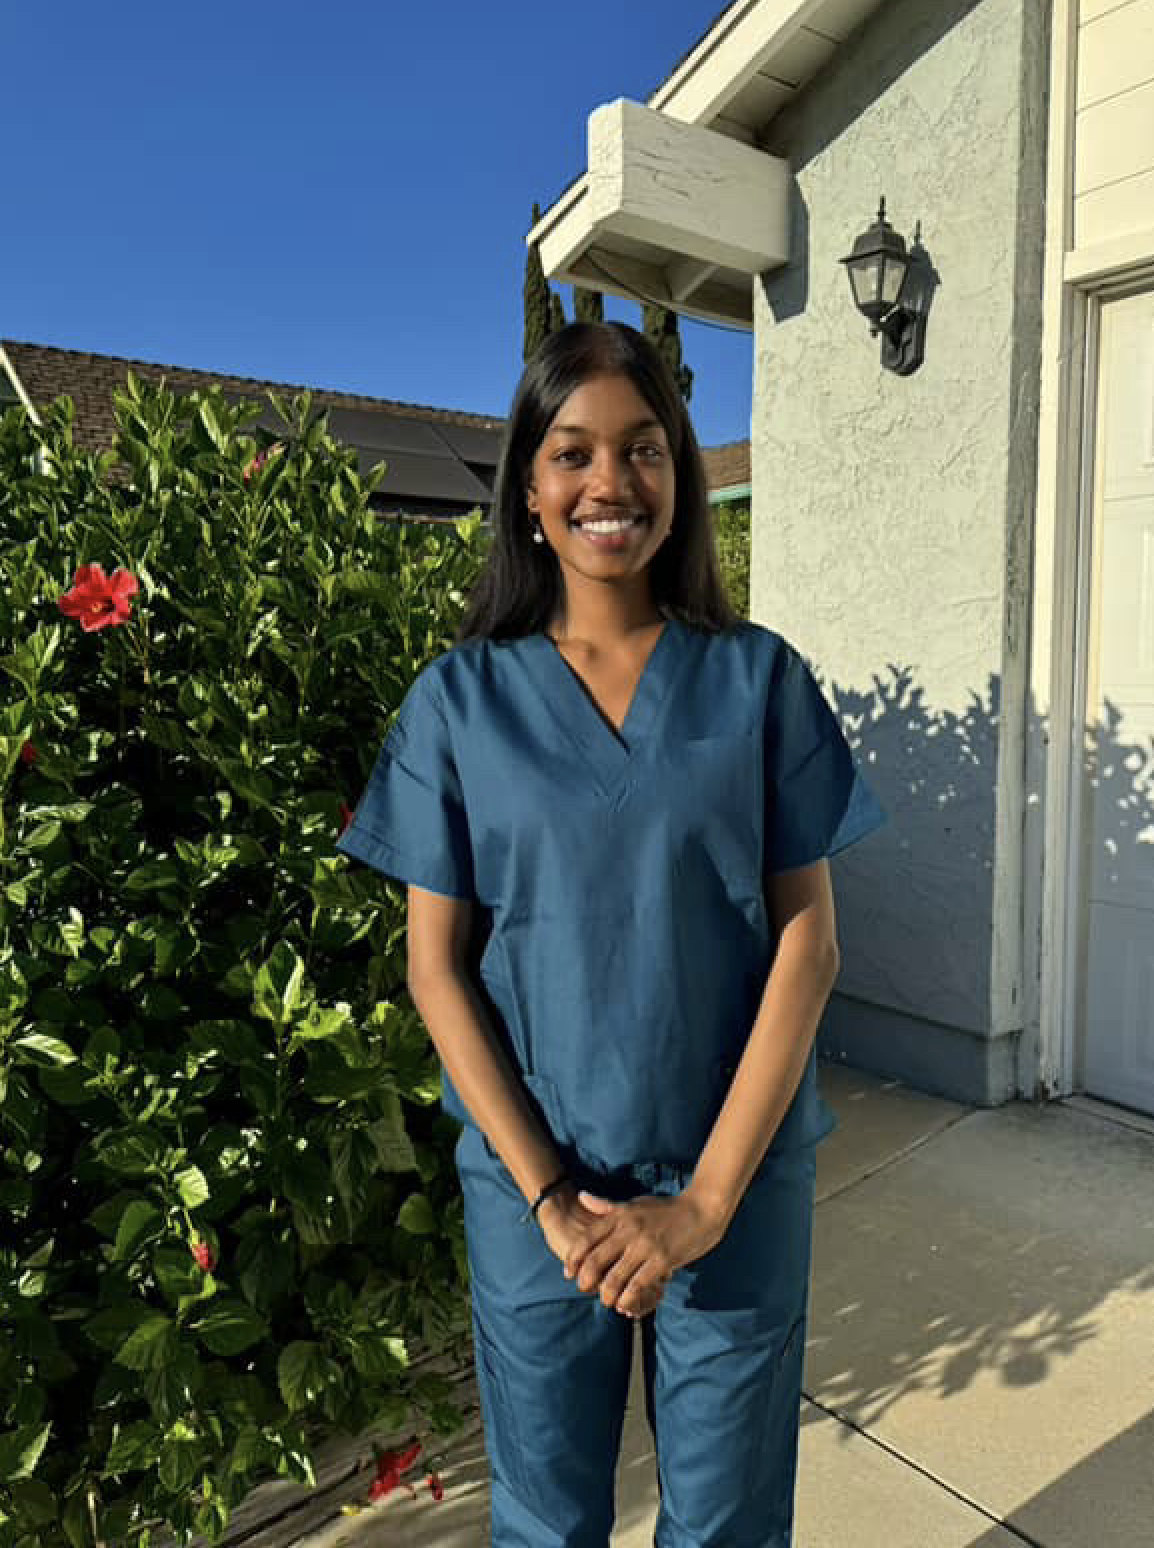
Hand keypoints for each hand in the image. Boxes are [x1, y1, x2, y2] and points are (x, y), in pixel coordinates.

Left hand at [560, 1189, 727, 1316]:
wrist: (703, 1209)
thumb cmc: (667, 1208)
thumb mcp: (635, 1203)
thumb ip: (607, 1206)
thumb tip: (580, 1197)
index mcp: (621, 1215)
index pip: (587, 1238)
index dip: (573, 1258)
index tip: (568, 1272)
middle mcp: (629, 1229)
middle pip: (595, 1260)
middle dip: (585, 1280)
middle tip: (584, 1289)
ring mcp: (646, 1245)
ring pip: (615, 1278)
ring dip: (606, 1295)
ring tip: (606, 1300)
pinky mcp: (662, 1260)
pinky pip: (638, 1286)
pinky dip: (628, 1299)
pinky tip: (625, 1304)